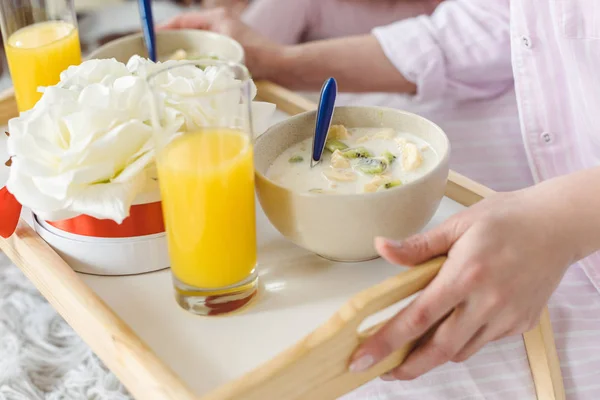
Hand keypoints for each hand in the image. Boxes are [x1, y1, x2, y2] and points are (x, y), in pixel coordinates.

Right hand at [158, 8, 281, 78]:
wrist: (281, 68)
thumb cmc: (259, 59)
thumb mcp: (226, 57)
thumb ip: (203, 58)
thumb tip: (177, 63)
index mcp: (217, 19)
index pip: (183, 21)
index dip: (164, 30)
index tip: (149, 40)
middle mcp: (220, 23)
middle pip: (187, 30)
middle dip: (170, 42)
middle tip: (154, 56)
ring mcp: (225, 35)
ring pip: (195, 41)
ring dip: (182, 53)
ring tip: (167, 65)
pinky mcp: (229, 47)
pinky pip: (205, 50)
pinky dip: (195, 59)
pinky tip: (189, 72)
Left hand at [349, 188, 578, 379]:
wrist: (558, 225)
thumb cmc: (508, 219)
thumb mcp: (459, 224)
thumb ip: (418, 245)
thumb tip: (382, 248)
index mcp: (466, 274)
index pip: (418, 317)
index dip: (386, 342)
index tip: (363, 358)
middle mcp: (487, 302)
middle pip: (440, 349)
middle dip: (408, 367)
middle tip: (385, 370)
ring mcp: (507, 317)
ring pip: (461, 350)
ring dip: (435, 354)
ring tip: (413, 348)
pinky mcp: (521, 324)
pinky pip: (483, 342)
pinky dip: (462, 340)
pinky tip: (454, 325)